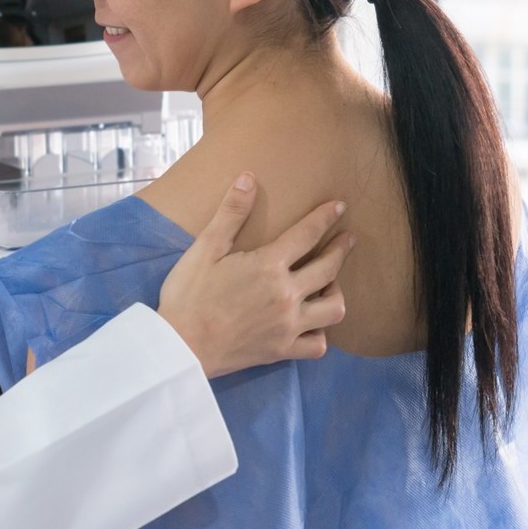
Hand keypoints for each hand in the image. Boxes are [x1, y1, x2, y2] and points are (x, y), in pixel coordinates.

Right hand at [157, 173, 352, 377]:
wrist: (180, 346)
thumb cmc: (188, 295)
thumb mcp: (205, 249)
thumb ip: (231, 214)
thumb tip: (249, 178)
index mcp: (269, 266)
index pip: (307, 234)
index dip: (325, 218)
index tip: (339, 207)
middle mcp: (287, 295)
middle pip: (329, 269)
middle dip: (341, 250)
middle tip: (348, 239)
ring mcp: (288, 326)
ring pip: (333, 308)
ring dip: (336, 292)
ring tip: (331, 283)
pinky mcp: (282, 350)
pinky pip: (318, 344)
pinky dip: (320, 333)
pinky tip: (312, 324)